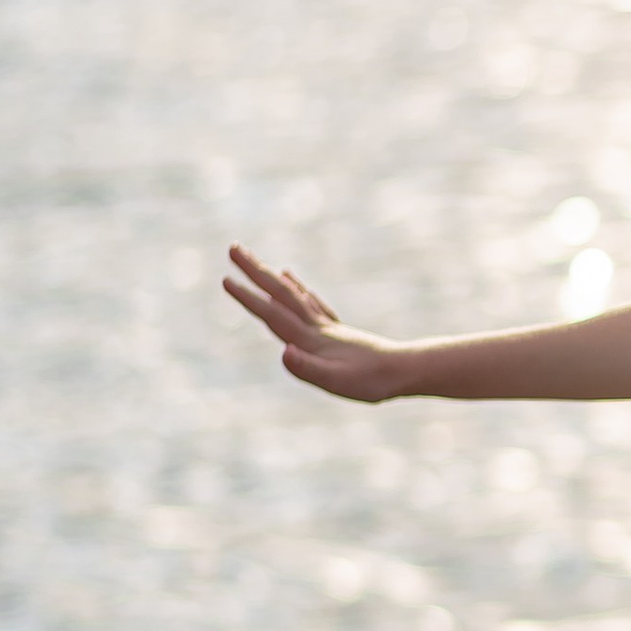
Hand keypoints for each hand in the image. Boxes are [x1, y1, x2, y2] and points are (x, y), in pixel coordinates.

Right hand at [223, 248, 413, 401]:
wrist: (405, 371)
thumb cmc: (370, 382)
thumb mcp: (337, 383)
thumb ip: (308, 369)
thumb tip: (284, 352)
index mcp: (310, 338)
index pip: (273, 314)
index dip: (248, 298)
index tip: (225, 279)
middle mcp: (316, 326)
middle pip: (280, 293)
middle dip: (254, 271)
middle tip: (233, 247)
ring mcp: (326, 326)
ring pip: (292, 294)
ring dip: (270, 277)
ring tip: (252, 260)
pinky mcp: (336, 331)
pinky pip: (311, 303)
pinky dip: (298, 290)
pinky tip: (294, 281)